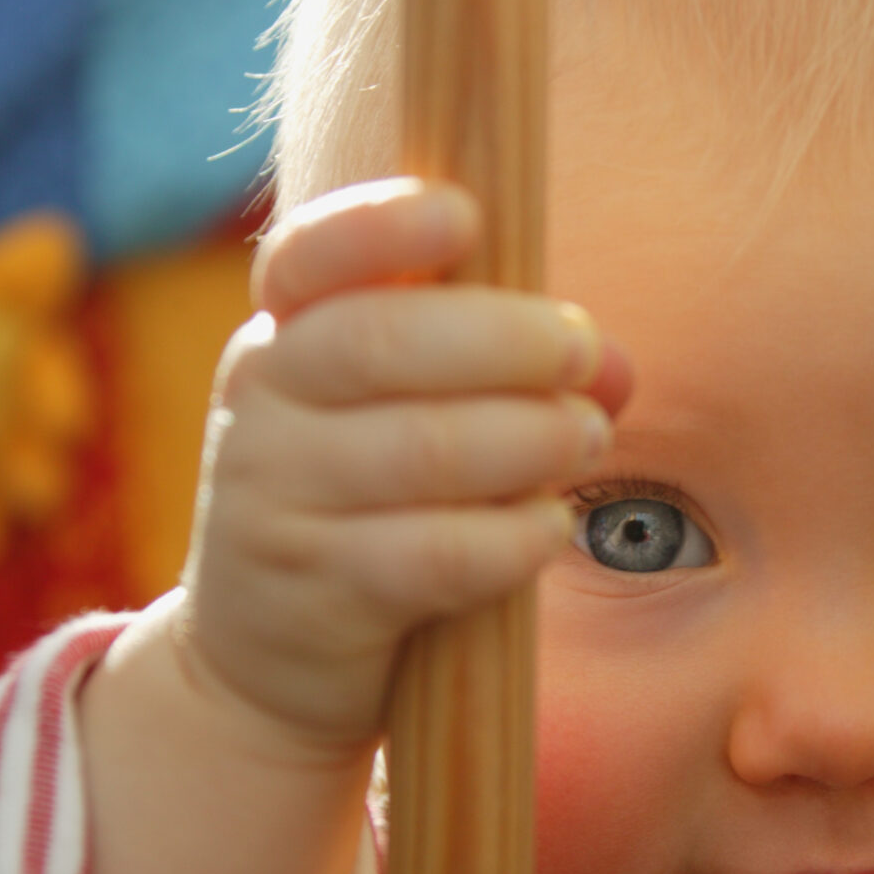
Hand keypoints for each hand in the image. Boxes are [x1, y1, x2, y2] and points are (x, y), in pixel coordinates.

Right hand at [177, 177, 629, 759]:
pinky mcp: (312, 594)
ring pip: (417, 451)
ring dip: (528, 438)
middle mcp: (262, 404)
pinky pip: (429, 556)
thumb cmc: (371, 508)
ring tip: (588, 438)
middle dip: (504, 339)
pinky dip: (509, 536)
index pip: (308, 256)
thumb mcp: (413, 421)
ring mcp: (273, 501)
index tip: (465, 215)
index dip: (380, 226)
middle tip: (582, 354)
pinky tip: (550, 528)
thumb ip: (510, 375)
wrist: (267, 658)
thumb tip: (612, 365)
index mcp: (284, 333)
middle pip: (377, 343)